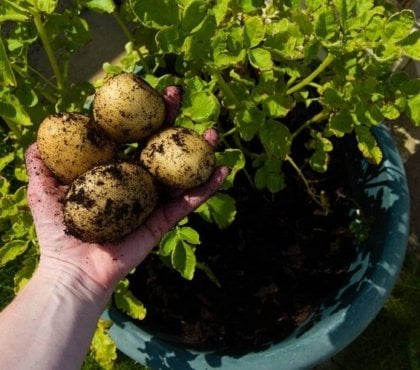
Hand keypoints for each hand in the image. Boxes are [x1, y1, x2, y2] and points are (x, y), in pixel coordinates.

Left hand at [26, 87, 228, 291]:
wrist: (73, 270)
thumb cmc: (57, 231)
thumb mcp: (41, 190)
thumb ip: (39, 163)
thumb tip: (37, 137)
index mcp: (110, 169)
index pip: (126, 134)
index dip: (135, 111)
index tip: (141, 88)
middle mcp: (134, 180)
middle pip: (156, 144)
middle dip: (168, 118)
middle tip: (176, 94)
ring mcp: (151, 199)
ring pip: (179, 171)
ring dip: (199, 151)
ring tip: (213, 133)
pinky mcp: (163, 220)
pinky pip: (188, 202)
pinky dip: (207, 188)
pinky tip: (224, 170)